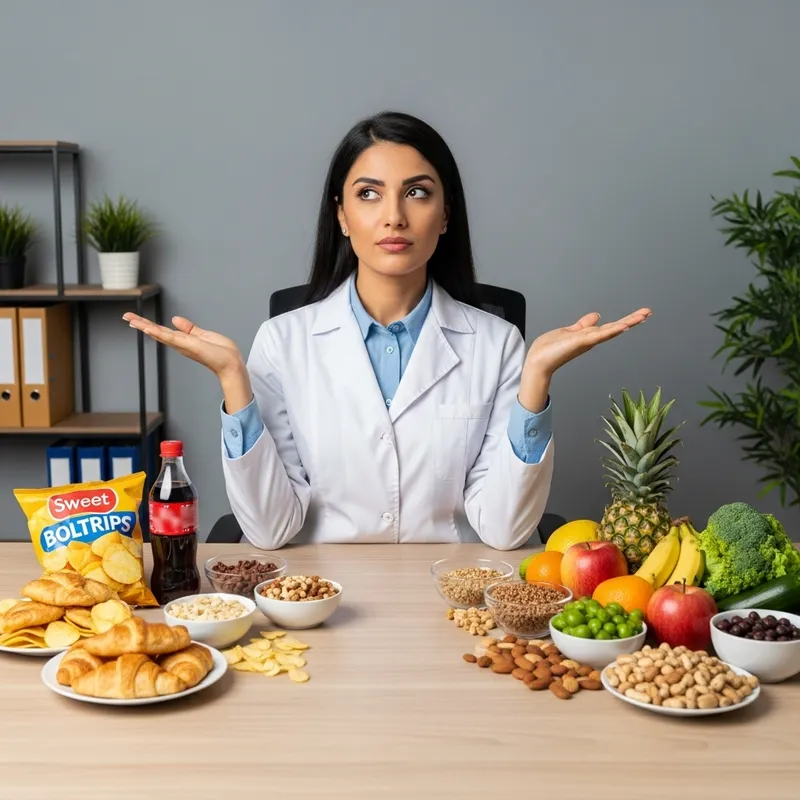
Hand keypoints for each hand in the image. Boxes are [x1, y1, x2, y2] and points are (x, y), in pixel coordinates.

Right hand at [122, 313, 244, 378]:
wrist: (231, 363)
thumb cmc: (222, 353)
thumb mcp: (204, 335)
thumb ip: (189, 328)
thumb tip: (175, 319)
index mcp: (184, 340)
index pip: (163, 331)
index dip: (149, 324)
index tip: (136, 319)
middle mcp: (180, 344)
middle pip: (157, 332)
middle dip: (141, 324)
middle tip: (126, 316)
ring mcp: (182, 345)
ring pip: (159, 333)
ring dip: (144, 326)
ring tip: (130, 319)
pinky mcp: (187, 345)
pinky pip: (170, 337)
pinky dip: (158, 332)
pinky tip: (146, 327)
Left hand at [518, 308, 651, 411]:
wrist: (538, 361)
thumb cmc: (550, 349)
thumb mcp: (570, 331)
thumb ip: (583, 324)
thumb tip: (596, 316)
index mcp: (589, 336)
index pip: (611, 326)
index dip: (626, 320)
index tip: (641, 314)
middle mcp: (591, 339)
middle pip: (615, 327)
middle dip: (632, 320)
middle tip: (648, 312)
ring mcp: (587, 341)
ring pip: (611, 330)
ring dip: (627, 323)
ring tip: (642, 316)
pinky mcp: (581, 342)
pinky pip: (599, 335)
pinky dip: (611, 330)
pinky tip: (623, 326)